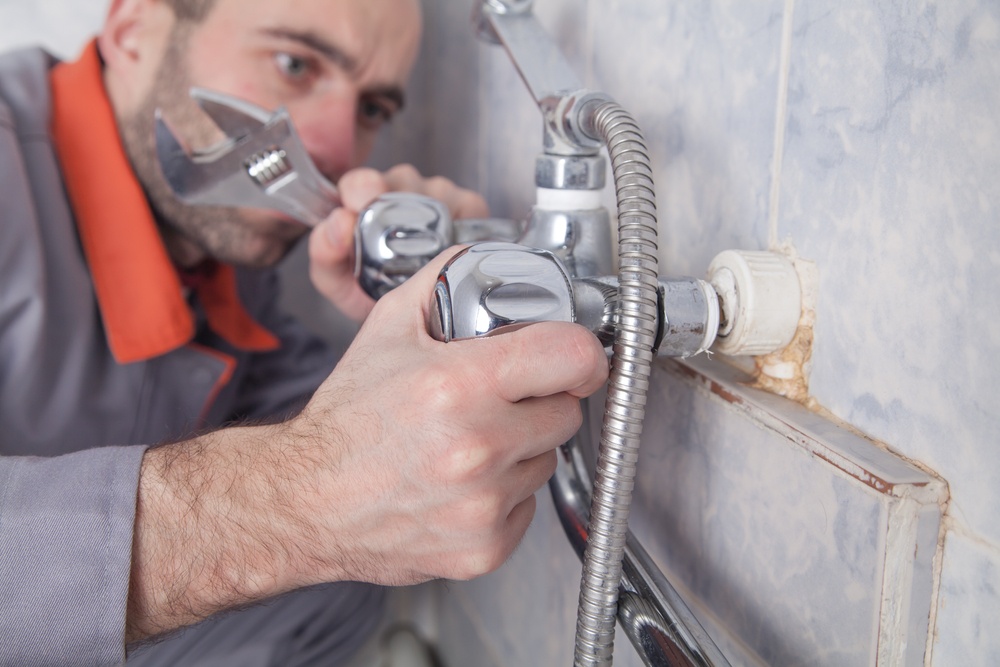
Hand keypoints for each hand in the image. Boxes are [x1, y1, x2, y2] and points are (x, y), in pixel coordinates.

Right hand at [286, 248, 606, 584]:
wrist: (305, 500)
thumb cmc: (345, 422)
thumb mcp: (385, 329)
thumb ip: (440, 282)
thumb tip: (482, 261)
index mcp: (459, 385)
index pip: (573, 358)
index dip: (580, 353)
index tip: (575, 359)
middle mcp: (477, 447)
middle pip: (566, 412)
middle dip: (540, 401)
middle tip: (499, 401)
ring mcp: (483, 504)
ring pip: (547, 461)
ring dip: (522, 449)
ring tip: (472, 444)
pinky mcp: (483, 548)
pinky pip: (528, 507)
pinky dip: (506, 495)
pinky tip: (466, 484)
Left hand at [309, 164, 488, 321]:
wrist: (408, 321)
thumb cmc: (372, 291)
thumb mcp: (337, 280)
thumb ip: (326, 252)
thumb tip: (338, 223)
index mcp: (364, 197)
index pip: (361, 181)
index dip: (360, 190)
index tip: (358, 207)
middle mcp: (403, 189)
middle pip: (404, 181)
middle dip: (399, 210)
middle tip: (396, 245)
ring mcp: (440, 195)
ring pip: (439, 193)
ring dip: (434, 226)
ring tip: (427, 259)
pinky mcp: (473, 209)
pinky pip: (472, 210)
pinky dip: (464, 231)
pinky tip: (454, 253)